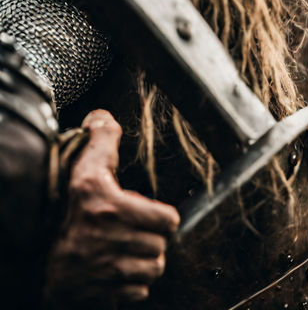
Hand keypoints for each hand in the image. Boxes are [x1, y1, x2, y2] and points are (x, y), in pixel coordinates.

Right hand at [44, 109, 179, 307]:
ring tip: (129, 248)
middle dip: (151, 237)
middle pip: (161, 245)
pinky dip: (132, 283)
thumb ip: (101, 140)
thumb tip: (102, 116)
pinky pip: (138, 291)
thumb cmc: (67, 210)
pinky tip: (118, 268)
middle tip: (135, 230)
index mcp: (110, 207)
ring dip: (145, 260)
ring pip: (153, 268)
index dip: (162, 215)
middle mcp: (112, 240)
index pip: (168, 220)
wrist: (38, 258)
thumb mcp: (83, 170)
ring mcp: (109, 270)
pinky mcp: (105, 293)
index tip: (150, 212)